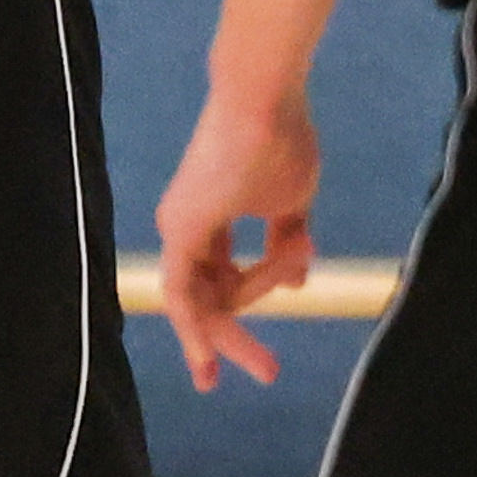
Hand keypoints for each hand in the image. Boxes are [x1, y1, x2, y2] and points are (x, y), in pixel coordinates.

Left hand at [155, 84, 318, 389]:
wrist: (265, 100)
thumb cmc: (281, 140)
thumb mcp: (292, 204)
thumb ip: (288, 246)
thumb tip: (299, 285)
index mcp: (208, 217)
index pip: (223, 279)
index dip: (248, 309)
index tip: (267, 357)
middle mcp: (186, 225)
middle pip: (210, 297)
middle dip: (236, 338)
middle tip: (271, 375)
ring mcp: (178, 227)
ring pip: (209, 296)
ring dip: (254, 299)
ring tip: (295, 260)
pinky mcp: (178, 231)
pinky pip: (182, 295)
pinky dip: (198, 325)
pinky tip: (208, 358)